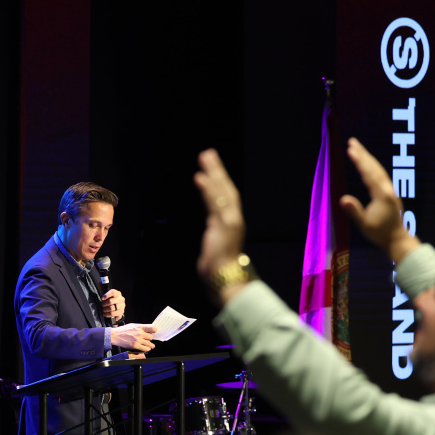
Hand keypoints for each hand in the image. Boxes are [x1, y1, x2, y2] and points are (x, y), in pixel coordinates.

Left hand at [101, 288, 125, 321]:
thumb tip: (100, 282)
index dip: (107, 294)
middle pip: (110, 301)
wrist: (118, 308)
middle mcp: (121, 299)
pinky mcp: (121, 312)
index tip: (102, 298)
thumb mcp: (108, 294)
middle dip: (104, 304)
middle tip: (102, 305)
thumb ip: (104, 289)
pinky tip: (105, 314)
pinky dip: (107, 314)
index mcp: (118, 293)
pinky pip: (113, 314)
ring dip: (105, 309)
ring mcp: (122, 306)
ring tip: (103, 310)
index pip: (113, 292)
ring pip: (111, 308)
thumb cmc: (112, 300)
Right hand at [111, 323, 155, 351]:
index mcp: (139, 327)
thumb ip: (140, 327)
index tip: (154, 332)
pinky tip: (146, 348)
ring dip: (150, 345)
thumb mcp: (132, 325)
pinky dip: (146, 349)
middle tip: (149, 340)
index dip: (154, 330)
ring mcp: (138, 340)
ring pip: (149, 344)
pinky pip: (145, 348)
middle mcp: (139, 333)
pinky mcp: (135, 346)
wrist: (115, 335)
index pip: (152, 328)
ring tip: (150, 346)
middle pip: (151, 337)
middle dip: (150, 339)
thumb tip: (147, 330)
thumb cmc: (123, 330)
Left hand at [193, 148, 248, 303]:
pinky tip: (201, 177)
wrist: (226, 280)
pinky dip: (208, 189)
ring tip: (205, 157)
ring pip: (222, 191)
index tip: (210, 168)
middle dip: (217, 170)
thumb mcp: (216, 246)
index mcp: (232, 222)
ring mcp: (229, 221)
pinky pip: (214, 203)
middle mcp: (233, 218)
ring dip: (214, 172)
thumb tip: (212, 229)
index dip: (219, 181)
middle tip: (208, 153)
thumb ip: (215, 233)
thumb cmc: (220, 270)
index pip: (226, 197)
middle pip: (226, 188)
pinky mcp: (222, 225)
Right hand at [340, 138, 419, 262]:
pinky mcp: (389, 192)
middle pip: (374, 167)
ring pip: (378, 169)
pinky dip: (372, 165)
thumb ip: (354, 211)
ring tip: (357, 148)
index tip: (350, 150)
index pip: (368, 173)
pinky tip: (367, 163)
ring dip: (367, 157)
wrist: (397, 238)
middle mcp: (387, 188)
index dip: (359, 161)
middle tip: (352, 141)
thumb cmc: (379, 233)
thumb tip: (343, 199)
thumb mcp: (364, 224)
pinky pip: (380, 174)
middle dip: (363, 153)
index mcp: (381, 194)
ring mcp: (390, 189)